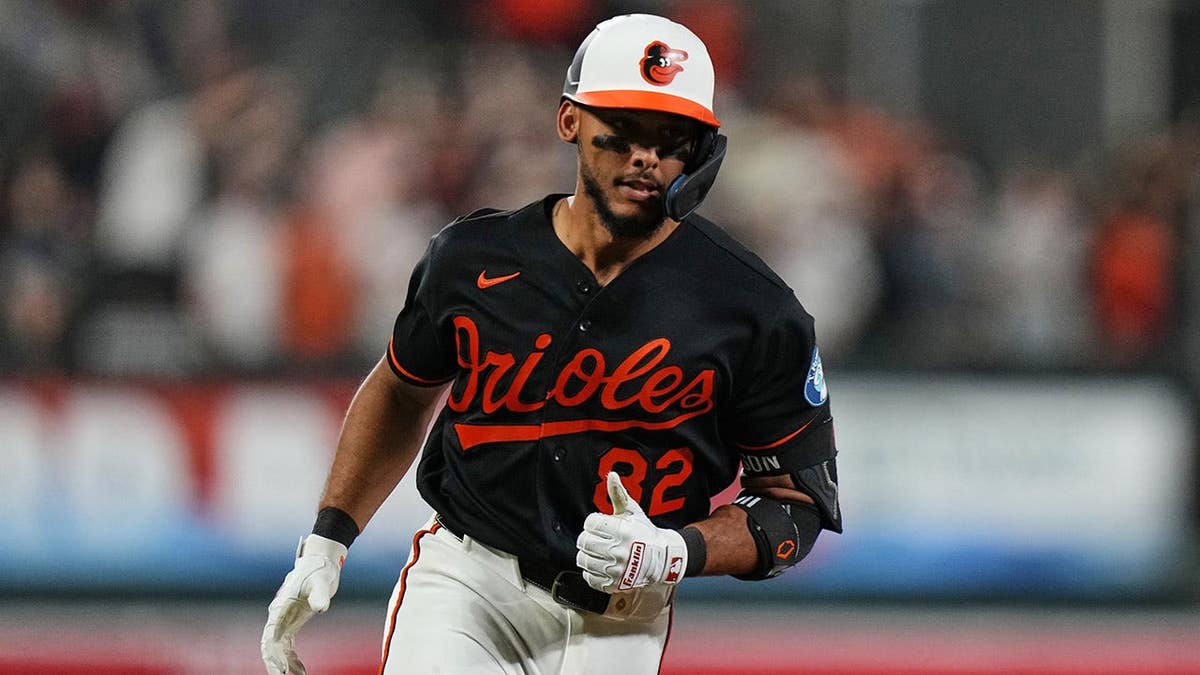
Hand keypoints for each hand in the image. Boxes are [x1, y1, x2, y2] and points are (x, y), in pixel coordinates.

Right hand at [261, 534, 347, 674]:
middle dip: (274, 661)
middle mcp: (279, 614)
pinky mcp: (293, 622)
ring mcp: (285, 619)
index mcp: (281, 606)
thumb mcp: (321, 582)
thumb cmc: (319, 570)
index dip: (274, 652)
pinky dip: (292, 658)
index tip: (281, 667)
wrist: (321, 562)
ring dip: (283, 663)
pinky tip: (301, 670)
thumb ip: (319, 595)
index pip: (272, 633)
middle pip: (270, 643)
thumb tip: (321, 608)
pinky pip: (287, 645)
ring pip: (277, 647)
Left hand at [575, 471, 687, 592]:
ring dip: (588, 554)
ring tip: (600, 551)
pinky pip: (588, 577)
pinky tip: (602, 565)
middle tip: (599, 538)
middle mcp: (619, 551)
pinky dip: (591, 571)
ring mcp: (615, 570)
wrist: (661, 559)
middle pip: (584, 541)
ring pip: (583, 559)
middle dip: (589, 538)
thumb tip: (611, 474)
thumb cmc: (643, 532)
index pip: (590, 523)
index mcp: (622, 531)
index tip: (602, 525)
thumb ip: (618, 494)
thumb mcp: (632, 511)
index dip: (594, 522)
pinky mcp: (612, 584)